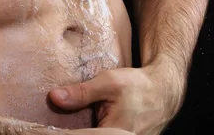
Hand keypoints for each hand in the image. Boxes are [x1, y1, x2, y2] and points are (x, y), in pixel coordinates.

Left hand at [48, 63, 184, 134]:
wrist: (163, 90)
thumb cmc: (137, 86)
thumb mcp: (108, 83)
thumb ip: (81, 92)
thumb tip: (54, 97)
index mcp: (115, 134)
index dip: (67, 131)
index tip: (49, 126)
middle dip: (76, 130)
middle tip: (60, 120)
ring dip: (84, 130)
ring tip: (73, 120)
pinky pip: (102, 134)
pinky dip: (93, 129)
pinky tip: (84, 122)